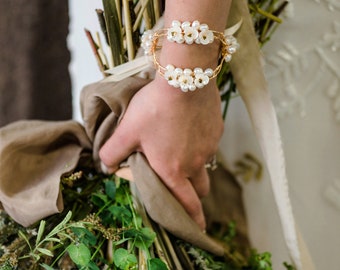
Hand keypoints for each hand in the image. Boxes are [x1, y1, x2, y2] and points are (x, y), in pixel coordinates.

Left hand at [99, 77, 223, 228]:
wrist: (184, 78)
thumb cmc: (154, 107)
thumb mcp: (127, 130)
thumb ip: (113, 151)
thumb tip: (105, 166)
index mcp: (173, 170)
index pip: (186, 204)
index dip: (192, 220)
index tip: (197, 230)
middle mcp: (195, 163)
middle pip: (200, 189)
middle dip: (195, 196)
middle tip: (187, 191)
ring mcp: (209, 147)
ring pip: (205, 166)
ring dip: (197, 168)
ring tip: (184, 153)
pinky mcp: (217, 131)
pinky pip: (209, 145)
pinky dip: (201, 146)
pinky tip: (190, 130)